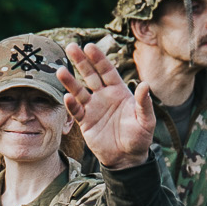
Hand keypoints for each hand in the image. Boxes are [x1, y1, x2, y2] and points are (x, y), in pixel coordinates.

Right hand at [58, 42, 154, 171]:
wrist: (127, 158)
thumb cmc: (140, 138)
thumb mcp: (146, 120)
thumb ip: (144, 103)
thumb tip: (145, 85)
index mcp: (119, 91)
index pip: (106, 70)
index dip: (98, 58)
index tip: (89, 47)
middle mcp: (104, 96)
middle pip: (90, 75)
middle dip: (81, 61)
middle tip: (70, 47)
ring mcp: (93, 108)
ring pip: (79, 91)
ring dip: (70, 81)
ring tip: (60, 70)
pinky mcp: (85, 122)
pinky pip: (76, 111)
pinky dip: (71, 104)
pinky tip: (66, 97)